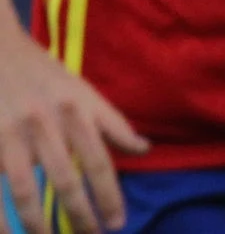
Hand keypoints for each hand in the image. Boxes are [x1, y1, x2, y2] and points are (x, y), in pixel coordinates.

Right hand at [0, 26, 144, 233]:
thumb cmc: (43, 73)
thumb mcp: (83, 90)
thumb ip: (112, 122)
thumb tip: (144, 149)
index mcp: (75, 111)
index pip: (99, 162)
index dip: (110, 196)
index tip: (119, 222)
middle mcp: (45, 123)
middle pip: (66, 180)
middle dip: (80, 215)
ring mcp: (11, 134)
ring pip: (25, 190)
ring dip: (39, 223)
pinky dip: (0, 215)